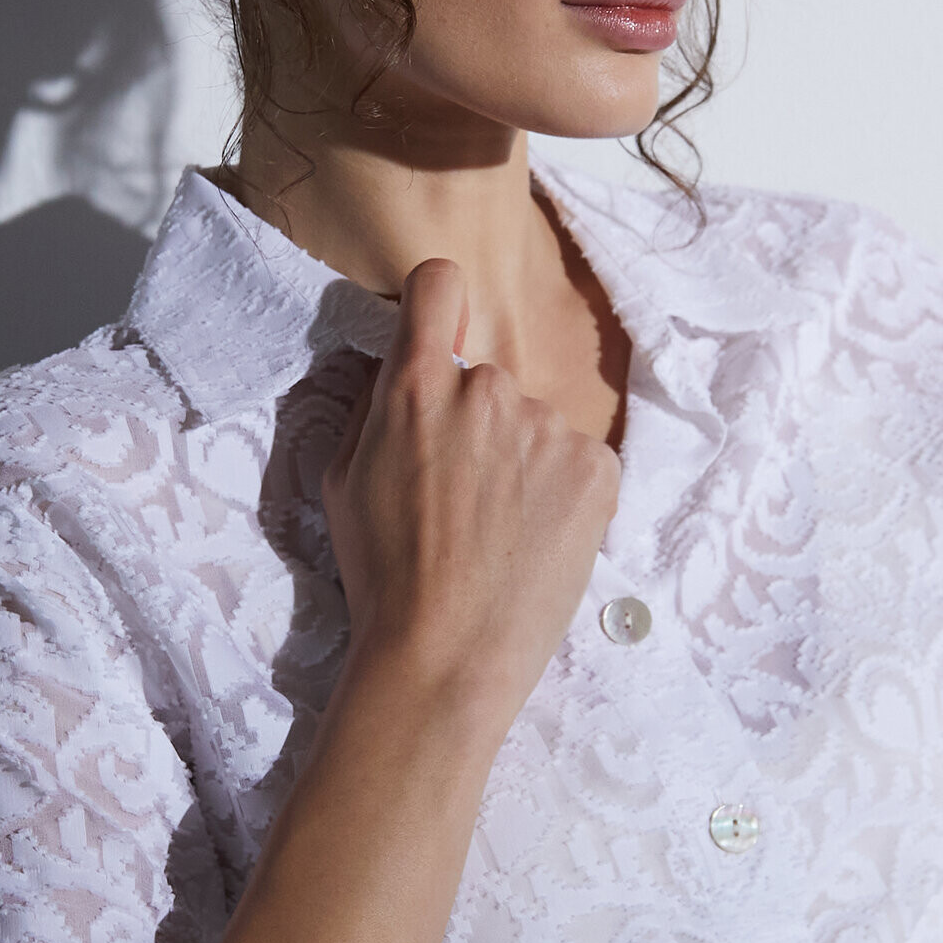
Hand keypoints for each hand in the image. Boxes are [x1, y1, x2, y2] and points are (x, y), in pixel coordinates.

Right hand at [322, 256, 618, 742]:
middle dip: (476, 425)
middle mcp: (489, 388)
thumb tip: (396, 363)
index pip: (439, 286)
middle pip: (487, 380)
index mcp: (419, 385)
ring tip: (499, 535)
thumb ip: (377, 406)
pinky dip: (562, 494)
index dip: (438, 306)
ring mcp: (549, 427)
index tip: (441, 335)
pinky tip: (537, 542)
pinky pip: (578, 461)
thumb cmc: (384, 576)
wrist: (446, 656)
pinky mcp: (598, 469)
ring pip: (534, 427)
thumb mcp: (344, 480)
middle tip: (461, 499)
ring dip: (521, 464)